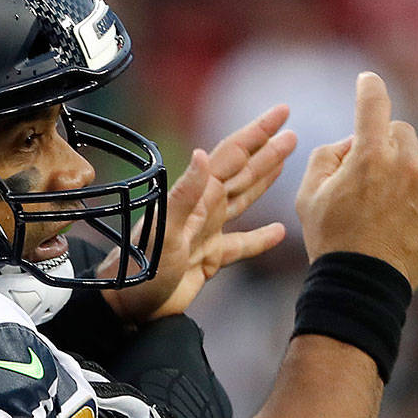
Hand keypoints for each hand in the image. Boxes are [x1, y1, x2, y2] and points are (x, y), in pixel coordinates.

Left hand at [105, 104, 296, 321]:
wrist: (126, 305)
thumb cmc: (140, 268)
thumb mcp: (165, 230)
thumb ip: (185, 194)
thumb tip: (203, 153)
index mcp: (196, 197)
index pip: (232, 156)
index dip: (257, 133)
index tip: (281, 112)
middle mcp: (202, 210)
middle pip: (241, 173)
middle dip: (266, 152)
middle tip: (291, 132)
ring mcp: (206, 233)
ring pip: (242, 200)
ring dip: (264, 181)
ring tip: (284, 162)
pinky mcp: (208, 259)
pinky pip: (241, 245)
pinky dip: (260, 238)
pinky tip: (279, 232)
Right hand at [296, 73, 417, 290]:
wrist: (362, 282)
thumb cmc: (330, 238)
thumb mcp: (308, 194)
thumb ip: (326, 155)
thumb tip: (350, 141)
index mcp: (368, 156)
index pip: (373, 104)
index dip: (369, 87)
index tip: (368, 80)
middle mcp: (404, 165)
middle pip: (400, 129)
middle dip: (383, 140)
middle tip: (366, 166)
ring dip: (404, 162)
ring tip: (385, 191)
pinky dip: (417, 190)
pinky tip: (399, 213)